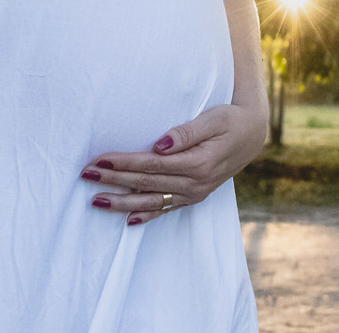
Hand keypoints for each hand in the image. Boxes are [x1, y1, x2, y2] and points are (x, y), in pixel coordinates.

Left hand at [80, 102, 267, 225]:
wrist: (253, 134)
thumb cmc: (230, 120)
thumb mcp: (213, 119)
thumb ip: (186, 132)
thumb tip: (159, 144)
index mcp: (198, 163)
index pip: (151, 164)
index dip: (124, 162)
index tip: (100, 159)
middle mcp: (195, 183)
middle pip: (146, 183)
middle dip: (113, 180)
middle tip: (86, 175)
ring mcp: (194, 193)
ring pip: (152, 201)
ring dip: (122, 202)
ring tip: (95, 201)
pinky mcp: (194, 196)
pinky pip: (166, 209)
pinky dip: (147, 215)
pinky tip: (128, 220)